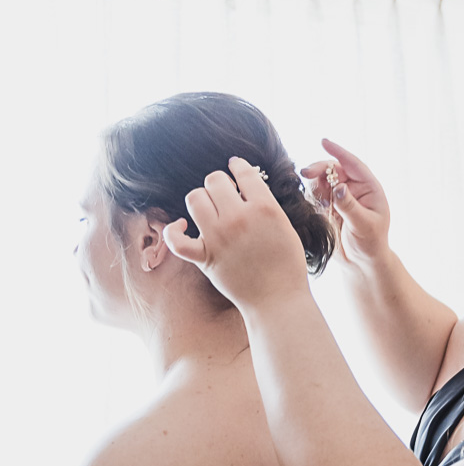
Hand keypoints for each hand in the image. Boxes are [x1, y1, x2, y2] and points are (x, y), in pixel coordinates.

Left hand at [163, 158, 310, 311]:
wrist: (278, 300)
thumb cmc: (287, 265)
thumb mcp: (285, 226)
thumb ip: (265, 204)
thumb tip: (245, 186)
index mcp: (264, 208)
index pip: (243, 172)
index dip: (238, 166)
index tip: (235, 166)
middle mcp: (239, 218)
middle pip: (214, 180)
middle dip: (220, 184)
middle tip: (226, 195)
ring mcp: (218, 237)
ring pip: (194, 198)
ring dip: (201, 199)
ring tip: (210, 209)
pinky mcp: (204, 257)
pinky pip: (177, 239)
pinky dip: (174, 230)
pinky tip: (183, 226)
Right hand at [301, 139, 390, 269]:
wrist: (361, 263)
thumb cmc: (371, 244)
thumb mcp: (364, 225)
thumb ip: (350, 206)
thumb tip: (339, 187)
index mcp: (369, 188)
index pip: (353, 164)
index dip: (338, 152)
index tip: (323, 142)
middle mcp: (354, 189)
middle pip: (334, 169)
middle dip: (320, 168)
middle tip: (305, 173)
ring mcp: (340, 197)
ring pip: (322, 180)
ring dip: (315, 183)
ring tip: (316, 198)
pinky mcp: (328, 207)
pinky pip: (316, 194)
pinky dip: (312, 195)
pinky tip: (315, 205)